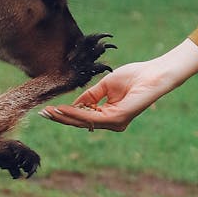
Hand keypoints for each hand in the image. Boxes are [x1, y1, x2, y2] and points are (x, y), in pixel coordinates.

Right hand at [39, 39, 197, 131]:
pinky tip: (65, 109)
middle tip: (44, 113)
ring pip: (83, 122)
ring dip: (65, 117)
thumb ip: (90, 96)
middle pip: (81, 122)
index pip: (84, 116)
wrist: (153, 74)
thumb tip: (74, 104)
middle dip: (62, 117)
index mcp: (109, 114)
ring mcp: (115, 122)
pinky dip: (76, 113)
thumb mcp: (105, 85)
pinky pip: (91, 117)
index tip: (49, 108)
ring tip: (50, 111)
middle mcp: (112, 121)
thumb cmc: (134, 76)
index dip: (66, 113)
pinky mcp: (117, 118)